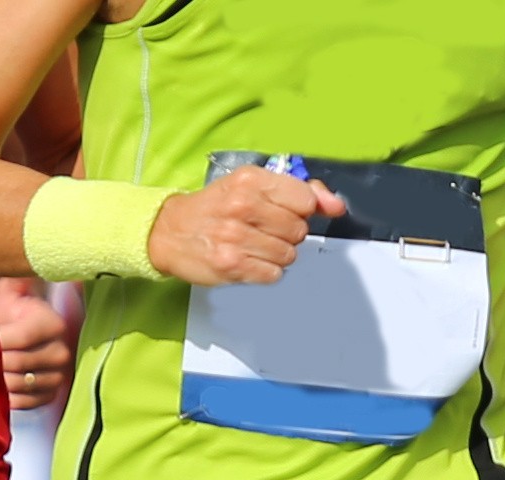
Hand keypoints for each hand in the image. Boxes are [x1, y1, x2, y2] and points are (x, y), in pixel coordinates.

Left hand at [0, 278, 71, 408]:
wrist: (17, 334)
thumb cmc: (9, 313)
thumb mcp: (10, 290)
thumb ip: (13, 276)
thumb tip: (14, 258)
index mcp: (54, 324)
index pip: (22, 337)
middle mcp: (61, 352)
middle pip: (16, 362)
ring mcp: (57, 377)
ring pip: (18, 383)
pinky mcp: (49, 396)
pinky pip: (23, 401)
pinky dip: (6, 394)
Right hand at [149, 165, 341, 285]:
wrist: (168, 231)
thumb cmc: (213, 207)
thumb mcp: (252, 185)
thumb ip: (299, 191)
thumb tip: (335, 205)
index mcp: (251, 180)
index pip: (305, 199)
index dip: (302, 209)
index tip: (288, 211)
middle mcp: (243, 206)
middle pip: (299, 229)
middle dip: (287, 232)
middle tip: (263, 229)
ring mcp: (236, 237)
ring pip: (289, 254)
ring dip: (276, 253)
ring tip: (253, 244)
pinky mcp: (232, 265)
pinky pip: (274, 274)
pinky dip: (265, 270)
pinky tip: (248, 259)